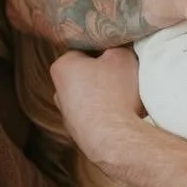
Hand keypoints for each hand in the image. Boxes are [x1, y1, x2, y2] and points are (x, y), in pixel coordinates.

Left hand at [49, 47, 143, 165]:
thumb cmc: (115, 92)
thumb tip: (117, 50)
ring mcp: (68, 117)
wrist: (114, 138)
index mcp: (62, 67)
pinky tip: (123, 117)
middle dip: (105, 75)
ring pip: (93, 98)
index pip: (84, 51)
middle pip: (88, 75)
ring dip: (109, 97)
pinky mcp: (81, 135)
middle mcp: (58, 92)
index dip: (105, 52)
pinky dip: (110, 116)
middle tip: (125, 76)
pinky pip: (99, 118)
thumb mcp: (122, 57)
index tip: (119, 58)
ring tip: (127, 99)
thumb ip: (117, 47)